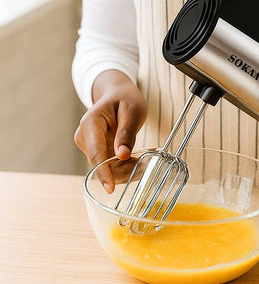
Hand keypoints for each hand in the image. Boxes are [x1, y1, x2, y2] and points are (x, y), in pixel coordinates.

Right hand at [74, 70, 146, 191]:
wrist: (117, 94)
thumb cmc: (125, 98)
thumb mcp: (132, 110)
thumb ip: (127, 132)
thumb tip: (122, 156)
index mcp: (90, 123)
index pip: (96, 152)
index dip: (103, 172)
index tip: (110, 188)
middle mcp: (84, 137)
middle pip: (102, 164)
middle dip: (125, 168)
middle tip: (150, 161)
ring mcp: (88, 146)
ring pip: (107, 168)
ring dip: (128, 168)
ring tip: (148, 156)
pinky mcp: (96, 153)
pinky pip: (110, 166)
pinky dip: (126, 165)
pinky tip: (140, 157)